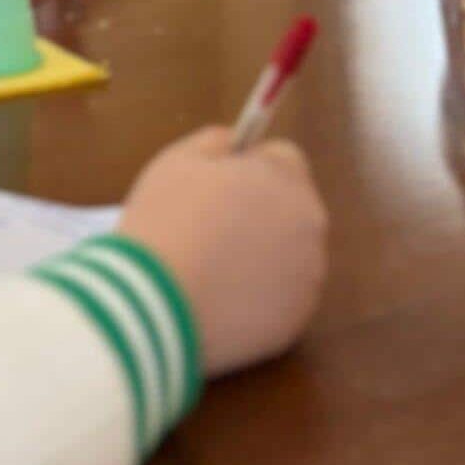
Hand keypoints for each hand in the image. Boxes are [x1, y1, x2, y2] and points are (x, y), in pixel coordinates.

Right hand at [118, 126, 327, 376]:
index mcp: (286, 181)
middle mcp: (310, 228)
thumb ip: (216, 141)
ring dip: (262, 254)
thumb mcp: (178, 160)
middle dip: (261, 210)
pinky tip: (219, 300)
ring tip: (212, 268)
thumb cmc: (166, 221)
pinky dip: (257, 296)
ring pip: (288, 255)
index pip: (283, 157)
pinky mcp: (293, 323)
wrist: (154, 304)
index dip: (250, 166)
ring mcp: (307, 281)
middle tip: (211, 227)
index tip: (218, 184)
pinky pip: (279, 298)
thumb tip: (235, 144)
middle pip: (291, 207)